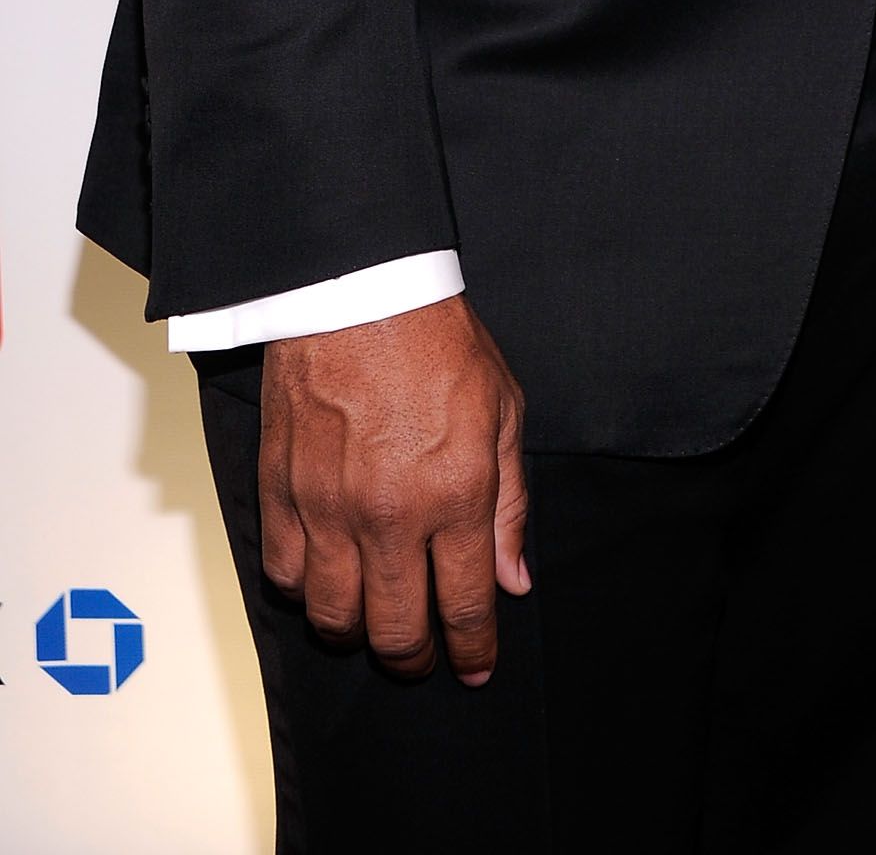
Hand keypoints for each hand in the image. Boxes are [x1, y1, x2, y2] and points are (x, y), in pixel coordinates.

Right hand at [259, 296, 528, 684]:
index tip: (477, 666)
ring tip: (373, 623)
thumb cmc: (438, 343)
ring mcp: (327, 508)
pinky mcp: (281, 491)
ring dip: (356, 633)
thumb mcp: (502, 413)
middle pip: (394, 630)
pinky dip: (303, 590)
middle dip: (414, 658)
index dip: (472, 648)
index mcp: (454, 494)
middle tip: (423, 655)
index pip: (463, 604)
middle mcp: (388, 514)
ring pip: (333, 616)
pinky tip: (324, 577)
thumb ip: (509, 504)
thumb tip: (511, 581)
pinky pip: (282, 573)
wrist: (358, 291)